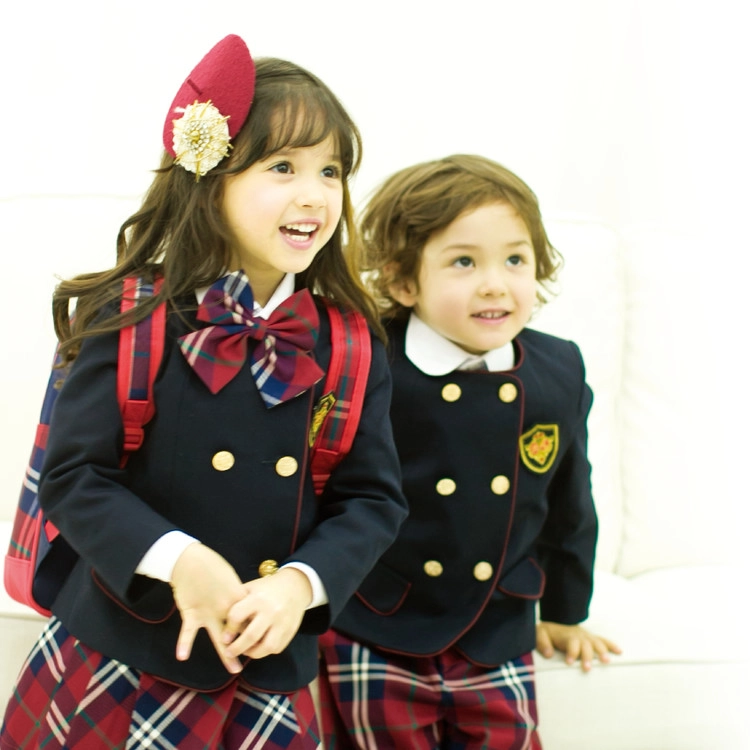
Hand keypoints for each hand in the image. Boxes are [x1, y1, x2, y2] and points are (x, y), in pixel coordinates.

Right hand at [170, 542, 245, 673]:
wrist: (190, 560)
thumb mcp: (230, 578)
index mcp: (237, 597)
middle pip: (239, 631)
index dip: (258, 628)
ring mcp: (208, 612)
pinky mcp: (191, 613)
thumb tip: (248, 605)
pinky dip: (184, 643)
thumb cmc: (212, 567)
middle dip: (248, 645)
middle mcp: (225, 607)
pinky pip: (188, 631)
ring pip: (220, 637)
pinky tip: (182, 656)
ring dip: (227, 654)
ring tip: (235, 670)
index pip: (251, 617)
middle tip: (257, 657)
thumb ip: (238, 594)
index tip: (265, 637)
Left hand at [221, 567, 312, 659]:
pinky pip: (277, 648)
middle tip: (229, 652)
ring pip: (266, 647)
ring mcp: (282, 622)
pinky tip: (260, 646)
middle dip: (236, 648)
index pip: (237, 616)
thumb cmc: (267, 588)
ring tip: (246, 651)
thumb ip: (237, 601)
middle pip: (251, 636)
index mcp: (258, 598)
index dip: (229, 629)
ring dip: (253, 653)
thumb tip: (218, 618)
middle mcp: (271, 611)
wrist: (295, 586)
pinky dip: (266, 651)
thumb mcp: (251, 588)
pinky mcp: (291, 630)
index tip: (224, 638)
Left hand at [536, 621, 621, 671]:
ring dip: (602, 651)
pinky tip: (619, 651)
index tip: (569, 662)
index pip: (571, 643)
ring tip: (606, 661)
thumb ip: (542, 643)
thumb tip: (548, 654)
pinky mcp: (592, 638)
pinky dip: (611, 645)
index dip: (571, 652)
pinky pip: (603, 640)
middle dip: (587, 656)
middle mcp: (579, 636)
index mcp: (566, 636)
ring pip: (596, 642)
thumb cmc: (548, 633)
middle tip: (587, 668)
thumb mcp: (540, 634)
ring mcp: (587, 637)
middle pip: (585, 644)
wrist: (556, 622)